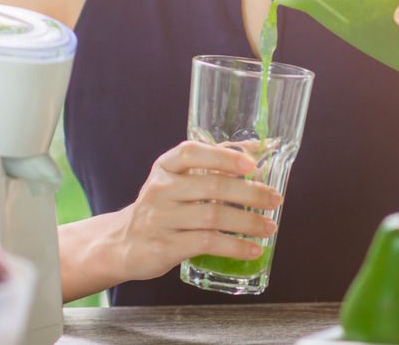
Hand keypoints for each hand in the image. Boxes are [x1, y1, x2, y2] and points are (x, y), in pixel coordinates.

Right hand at [114, 141, 281, 281]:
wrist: (124, 243)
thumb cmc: (162, 207)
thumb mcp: (177, 180)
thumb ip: (212, 163)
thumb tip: (257, 148)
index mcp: (165, 168)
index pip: (191, 152)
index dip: (223, 156)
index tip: (251, 164)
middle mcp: (160, 190)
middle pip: (212, 187)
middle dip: (250, 193)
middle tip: (274, 200)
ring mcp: (160, 219)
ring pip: (213, 217)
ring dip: (248, 222)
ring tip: (268, 227)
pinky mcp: (165, 247)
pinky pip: (207, 244)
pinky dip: (234, 247)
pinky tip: (251, 250)